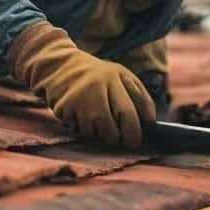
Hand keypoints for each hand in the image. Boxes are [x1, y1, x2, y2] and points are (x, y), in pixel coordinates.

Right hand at [9, 21, 155, 147]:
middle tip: (128, 143)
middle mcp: (101, 83)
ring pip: (101, 129)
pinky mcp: (66, 106)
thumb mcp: (119, 76)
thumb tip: (150, 121)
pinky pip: (81, 130)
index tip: (143, 134)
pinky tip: (82, 118)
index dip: (142, 122)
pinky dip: (85, 130)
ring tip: (100, 125)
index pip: (136, 103)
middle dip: (128, 135)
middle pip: (123, 117)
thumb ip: (136, 94)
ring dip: (104, 134)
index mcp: (117, 75)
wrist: (59, 67)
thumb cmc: (96, 77)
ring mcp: (83, 95)